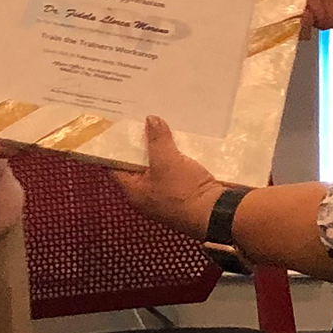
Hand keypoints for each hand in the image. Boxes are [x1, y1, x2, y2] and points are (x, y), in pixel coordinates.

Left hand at [110, 116, 223, 235]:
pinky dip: (176, 157)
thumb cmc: (183, 191)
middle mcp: (147, 195)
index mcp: (134, 191)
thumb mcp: (166, 160)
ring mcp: (166, 195)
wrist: (216, 213)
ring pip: (159, 167)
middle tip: (140, 121)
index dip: (115, 148)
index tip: (117, 129)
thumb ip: (156, 139)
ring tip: (162, 125)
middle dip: (141, 145)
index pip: (116, 167)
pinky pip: (175, 171)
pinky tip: (181, 141)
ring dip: (161, 150)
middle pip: (139, 165)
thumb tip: (150, 119)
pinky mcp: (184, 193)